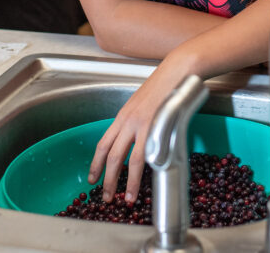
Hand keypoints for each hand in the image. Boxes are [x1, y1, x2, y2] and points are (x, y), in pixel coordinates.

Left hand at [88, 60, 189, 203]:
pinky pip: (147, 153)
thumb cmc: (164, 85)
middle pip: (112, 155)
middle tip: (105, 196)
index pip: (103, 144)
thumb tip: (139, 138)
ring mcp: (142, 125)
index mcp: (123, 116)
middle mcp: (128, 121)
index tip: (91, 178)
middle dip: (107, 179)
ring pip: (129, 159)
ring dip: (126, 182)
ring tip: (125, 199)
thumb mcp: (143, 103)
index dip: (95, 163)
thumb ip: (138, 121)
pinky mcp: (157, 127)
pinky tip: (145, 182)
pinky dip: (144, 171)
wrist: (177, 71)